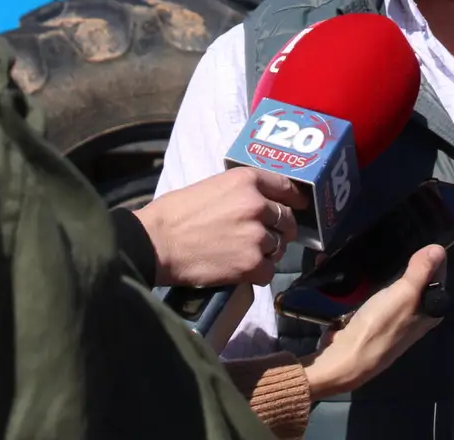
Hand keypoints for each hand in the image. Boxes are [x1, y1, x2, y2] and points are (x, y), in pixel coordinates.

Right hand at [134, 168, 306, 287]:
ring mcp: (257, 236)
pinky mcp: (251, 264)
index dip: (293, 199)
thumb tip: (262, 202)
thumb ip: (241, 192)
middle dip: (279, 230)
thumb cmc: (176, 213)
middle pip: (286, 220)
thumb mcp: (211, 186)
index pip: (286, 186)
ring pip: (278, 247)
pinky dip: (258, 274)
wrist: (156, 243)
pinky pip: (269, 272)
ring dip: (266, 253)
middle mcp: (257, 205)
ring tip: (243, 254)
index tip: (297, 206)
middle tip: (263, 238)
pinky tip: (240, 271)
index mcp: (246, 180)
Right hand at [303, 244, 445, 398]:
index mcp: (431, 312)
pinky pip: (383, 293)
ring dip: (394, 270)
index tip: (420, 235)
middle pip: (420, 281)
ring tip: (386, 248)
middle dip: (412, 260)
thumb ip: (420, 272)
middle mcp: (418, 316)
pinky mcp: (377, 319)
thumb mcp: (403, 296)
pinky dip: (379, 281)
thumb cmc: (379, 326)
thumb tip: (438, 249)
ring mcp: (397, 318)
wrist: (346, 357)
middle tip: (401, 236)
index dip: (432, 257)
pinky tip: (371, 270)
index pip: (439, 277)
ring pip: (401, 286)